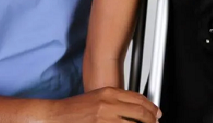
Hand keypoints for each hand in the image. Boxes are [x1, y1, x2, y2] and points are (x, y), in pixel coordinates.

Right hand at [43, 87, 160, 122]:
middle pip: (140, 112)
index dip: (151, 107)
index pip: (138, 98)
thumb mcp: (97, 97)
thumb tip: (132, 107)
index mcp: (109, 92)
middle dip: (152, 119)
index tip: (156, 113)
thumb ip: (115, 100)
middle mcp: (109, 103)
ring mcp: (105, 118)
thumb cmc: (74, 109)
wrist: (56, 116)